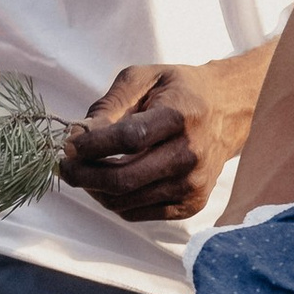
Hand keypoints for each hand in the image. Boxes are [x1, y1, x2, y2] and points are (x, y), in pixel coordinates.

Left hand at [62, 57, 263, 221]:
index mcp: (180, 117)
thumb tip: (79, 134)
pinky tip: (107, 183)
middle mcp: (189, 155)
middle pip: (124, 178)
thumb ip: (110, 105)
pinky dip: (114, 201)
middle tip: (66, 166)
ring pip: (125, 201)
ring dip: (95, 190)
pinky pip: (137, 213)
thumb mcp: (144, 79)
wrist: (227, 112)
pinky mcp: (190, 205)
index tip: (69, 145)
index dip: (93, 146)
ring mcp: (192, 185)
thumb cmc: (179, 92)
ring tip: (84, 172)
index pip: (129, 139)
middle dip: (84, 175)